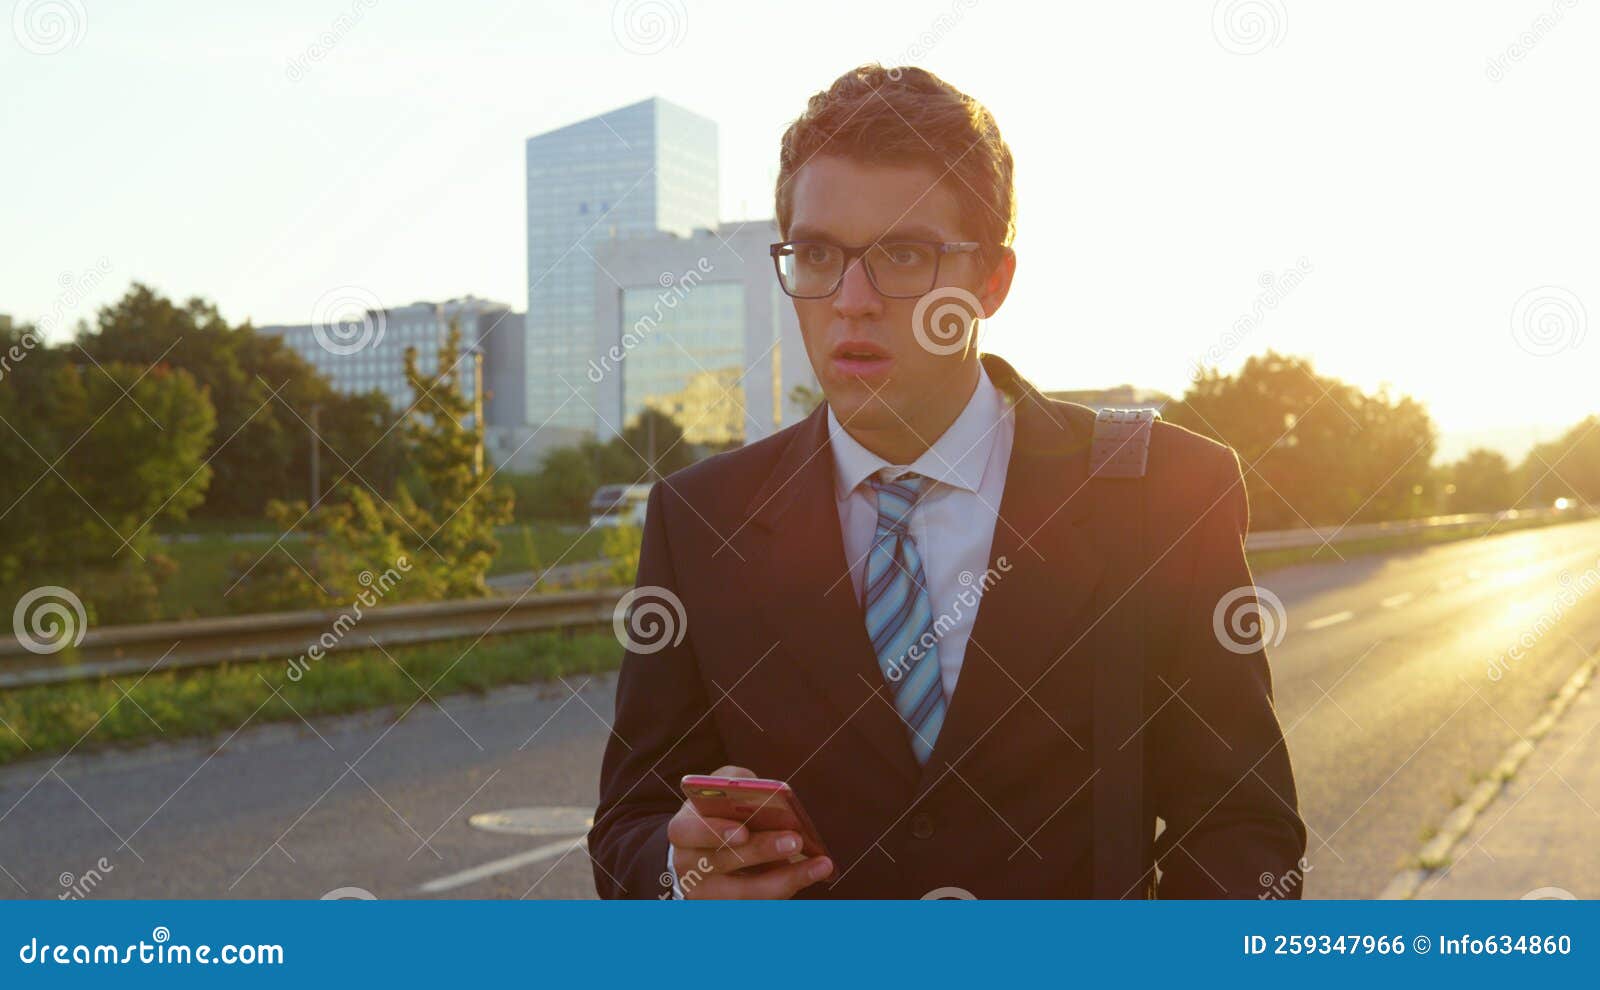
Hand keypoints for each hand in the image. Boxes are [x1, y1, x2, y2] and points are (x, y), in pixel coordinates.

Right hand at [666, 765, 834, 898]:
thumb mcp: (719, 790)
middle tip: (796, 840)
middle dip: (761, 851)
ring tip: (820, 864)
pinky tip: (814, 872)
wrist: (702, 853)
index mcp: (683, 830)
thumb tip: (766, 792)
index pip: (689, 832)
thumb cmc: (718, 813)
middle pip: (723, 862)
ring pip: (746, 894)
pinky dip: (789, 887)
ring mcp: (707, 894)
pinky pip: (761, 905)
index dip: (714, 832)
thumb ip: (737, 783)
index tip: (743, 832)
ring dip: (786, 879)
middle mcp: (690, 866)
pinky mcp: (728, 910)